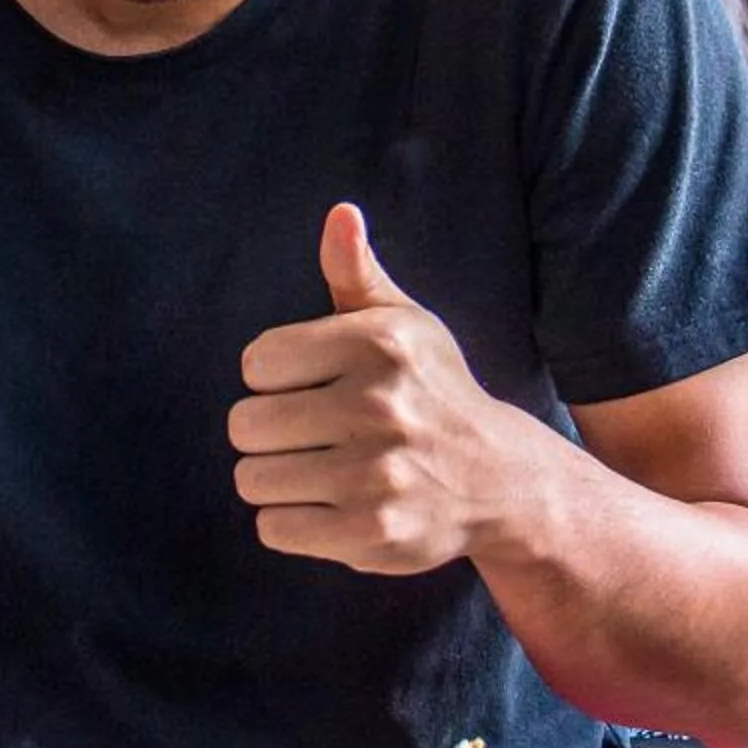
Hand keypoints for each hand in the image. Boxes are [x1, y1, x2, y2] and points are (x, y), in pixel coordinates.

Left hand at [228, 204, 519, 574]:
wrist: (502, 479)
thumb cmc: (433, 391)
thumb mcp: (404, 324)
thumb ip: (356, 273)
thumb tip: (340, 214)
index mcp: (378, 345)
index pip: (256, 363)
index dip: (274, 378)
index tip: (310, 386)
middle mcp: (380, 406)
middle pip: (245, 424)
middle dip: (267, 433)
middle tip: (310, 435)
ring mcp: (376, 475)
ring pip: (253, 478)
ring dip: (275, 479)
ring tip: (319, 470)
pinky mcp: (371, 533)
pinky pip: (273, 528)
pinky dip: (290, 522)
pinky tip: (328, 506)